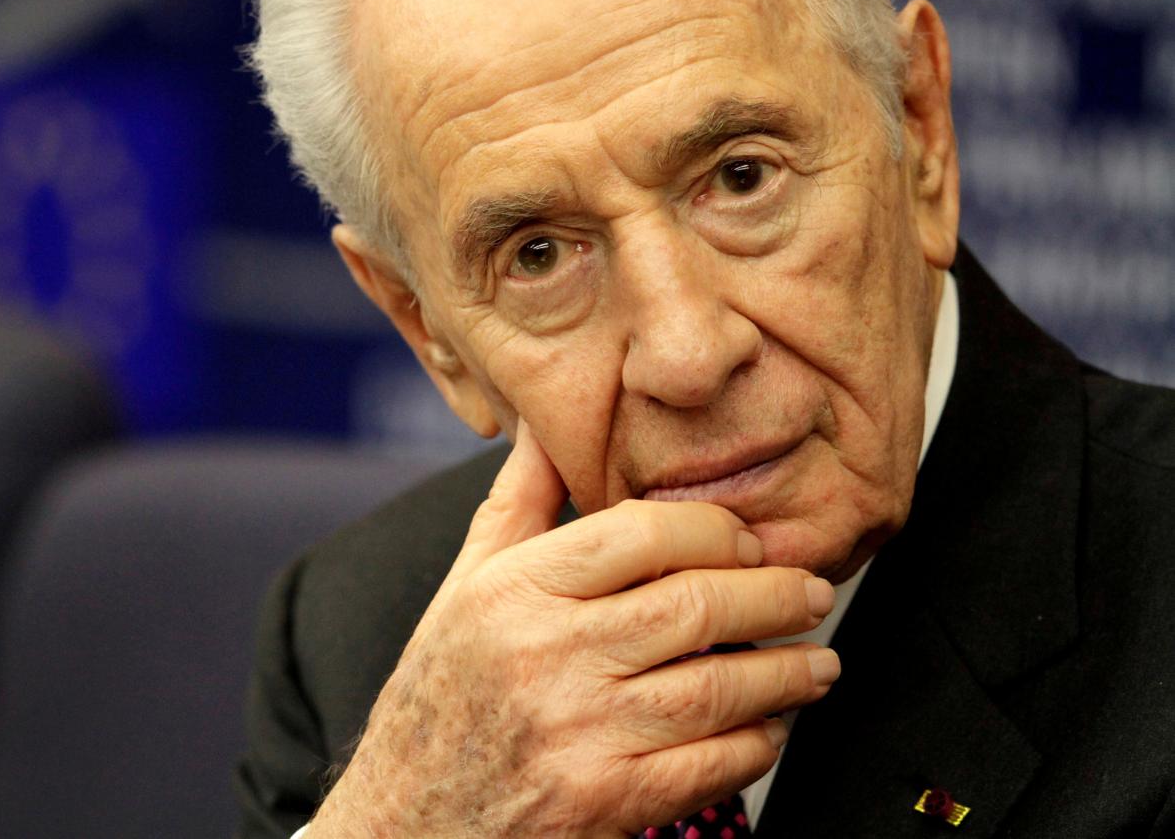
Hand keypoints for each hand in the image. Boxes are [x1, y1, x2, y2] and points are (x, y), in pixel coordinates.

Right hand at [307, 421, 838, 838]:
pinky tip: (770, 727)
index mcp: (516, 590)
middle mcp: (548, 655)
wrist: (407, 817)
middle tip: (813, 591)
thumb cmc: (442, 693)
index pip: (639, 533)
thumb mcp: (464, 585)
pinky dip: (756, 745)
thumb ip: (516, 502)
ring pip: (716, 687)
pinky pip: (708, 767)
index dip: (713, 528)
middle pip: (694, 605)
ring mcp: (579, 733)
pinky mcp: (604, 803)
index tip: (749, 538)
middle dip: (774, 594)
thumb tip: (544, 426)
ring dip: (787, 673)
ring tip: (818, 663)